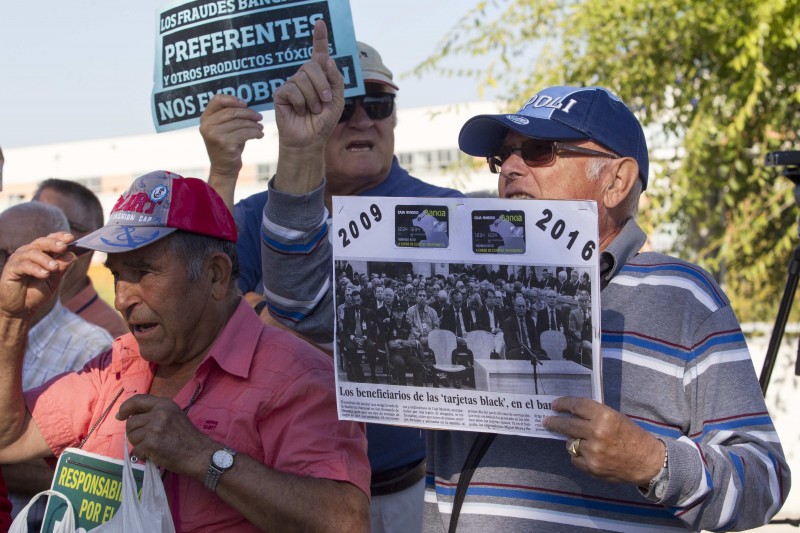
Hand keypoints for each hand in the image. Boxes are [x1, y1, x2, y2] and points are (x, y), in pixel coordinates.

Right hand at [0, 232, 75, 319]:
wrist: (21, 308)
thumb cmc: (36, 292)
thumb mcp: (53, 280)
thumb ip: (62, 268)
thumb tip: (73, 254)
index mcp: (40, 252)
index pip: (50, 240)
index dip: (60, 237)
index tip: (71, 238)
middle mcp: (29, 252)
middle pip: (41, 242)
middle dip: (53, 244)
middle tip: (64, 247)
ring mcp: (18, 259)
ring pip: (32, 253)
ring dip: (46, 259)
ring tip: (55, 267)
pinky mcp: (11, 269)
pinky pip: (23, 265)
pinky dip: (35, 269)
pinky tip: (45, 274)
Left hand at [117, 394, 213, 475]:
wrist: (199, 453)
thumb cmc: (187, 436)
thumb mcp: (174, 415)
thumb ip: (156, 412)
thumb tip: (130, 417)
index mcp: (164, 404)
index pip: (137, 400)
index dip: (125, 408)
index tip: (120, 416)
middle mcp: (159, 413)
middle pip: (131, 422)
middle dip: (134, 433)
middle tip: (146, 440)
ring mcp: (155, 428)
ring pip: (131, 436)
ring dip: (138, 445)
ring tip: (152, 447)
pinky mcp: (151, 443)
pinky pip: (137, 450)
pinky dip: (143, 455)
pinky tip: (154, 455)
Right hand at [200, 94, 263, 210]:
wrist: (224, 169)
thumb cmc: (227, 146)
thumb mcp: (225, 128)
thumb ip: (229, 116)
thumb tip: (246, 105)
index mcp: (205, 118)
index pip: (217, 100)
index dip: (232, 99)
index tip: (245, 104)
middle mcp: (207, 125)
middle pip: (232, 112)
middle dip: (249, 113)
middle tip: (259, 118)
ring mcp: (214, 134)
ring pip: (240, 123)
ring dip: (254, 125)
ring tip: (260, 128)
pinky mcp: (224, 143)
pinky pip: (245, 133)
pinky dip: (256, 133)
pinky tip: (259, 135)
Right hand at [273, 20, 342, 152]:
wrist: (310, 139)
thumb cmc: (323, 121)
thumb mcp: (337, 100)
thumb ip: (335, 79)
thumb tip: (326, 59)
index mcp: (319, 76)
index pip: (319, 54)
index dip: (319, 38)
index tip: (320, 22)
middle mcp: (304, 77)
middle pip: (312, 66)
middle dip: (322, 85)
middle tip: (325, 102)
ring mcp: (291, 84)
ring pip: (303, 79)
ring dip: (313, 98)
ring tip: (312, 111)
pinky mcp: (281, 94)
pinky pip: (292, 90)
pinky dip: (301, 103)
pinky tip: (299, 111)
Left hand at [542, 396, 663, 485]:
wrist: (647, 462)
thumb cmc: (632, 436)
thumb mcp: (616, 418)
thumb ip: (594, 415)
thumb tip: (571, 413)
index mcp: (604, 416)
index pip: (577, 406)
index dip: (564, 404)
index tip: (555, 405)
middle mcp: (596, 433)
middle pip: (567, 425)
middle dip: (554, 422)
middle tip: (547, 421)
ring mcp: (593, 451)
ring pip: (569, 443)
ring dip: (573, 441)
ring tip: (583, 441)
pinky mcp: (591, 467)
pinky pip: (575, 458)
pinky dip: (578, 455)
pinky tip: (589, 454)